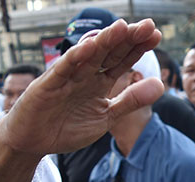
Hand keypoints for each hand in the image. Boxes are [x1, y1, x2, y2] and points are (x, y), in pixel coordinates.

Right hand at [0, 19, 163, 156]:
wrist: (33, 142)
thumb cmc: (67, 128)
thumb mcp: (107, 116)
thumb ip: (131, 100)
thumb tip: (161, 85)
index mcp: (99, 81)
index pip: (122, 59)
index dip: (138, 47)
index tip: (157, 35)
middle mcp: (85, 74)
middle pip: (109, 52)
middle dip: (128, 39)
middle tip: (148, 25)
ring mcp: (67, 77)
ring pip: (89, 56)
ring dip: (105, 41)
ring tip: (123, 27)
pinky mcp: (48, 85)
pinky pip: (63, 69)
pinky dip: (76, 57)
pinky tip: (90, 46)